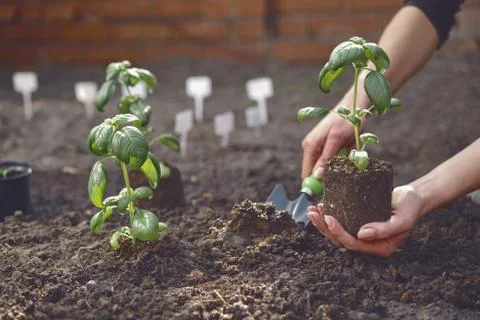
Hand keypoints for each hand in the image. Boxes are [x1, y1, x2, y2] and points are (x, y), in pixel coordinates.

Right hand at [301, 112, 361, 178]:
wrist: (354, 107)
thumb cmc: (345, 120)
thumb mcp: (336, 139)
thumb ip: (326, 158)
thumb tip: (317, 176)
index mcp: (310, 146)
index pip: (306, 172)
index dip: (314, 184)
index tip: (327, 190)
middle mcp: (312, 148)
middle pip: (316, 172)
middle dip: (329, 174)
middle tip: (342, 171)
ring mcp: (320, 147)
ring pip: (326, 167)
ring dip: (337, 165)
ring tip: (347, 152)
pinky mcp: (328, 147)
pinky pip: (333, 160)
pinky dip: (341, 159)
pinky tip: (348, 149)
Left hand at [307, 185, 422, 256]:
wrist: (412, 197)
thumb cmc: (410, 208)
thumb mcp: (403, 219)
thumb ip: (385, 229)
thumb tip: (361, 234)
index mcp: (380, 248)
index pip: (353, 244)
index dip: (338, 233)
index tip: (329, 218)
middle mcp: (368, 243)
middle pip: (341, 240)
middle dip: (324, 228)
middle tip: (313, 213)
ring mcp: (362, 233)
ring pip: (337, 232)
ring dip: (322, 223)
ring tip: (312, 210)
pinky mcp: (358, 221)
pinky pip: (341, 222)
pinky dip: (329, 215)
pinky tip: (321, 206)